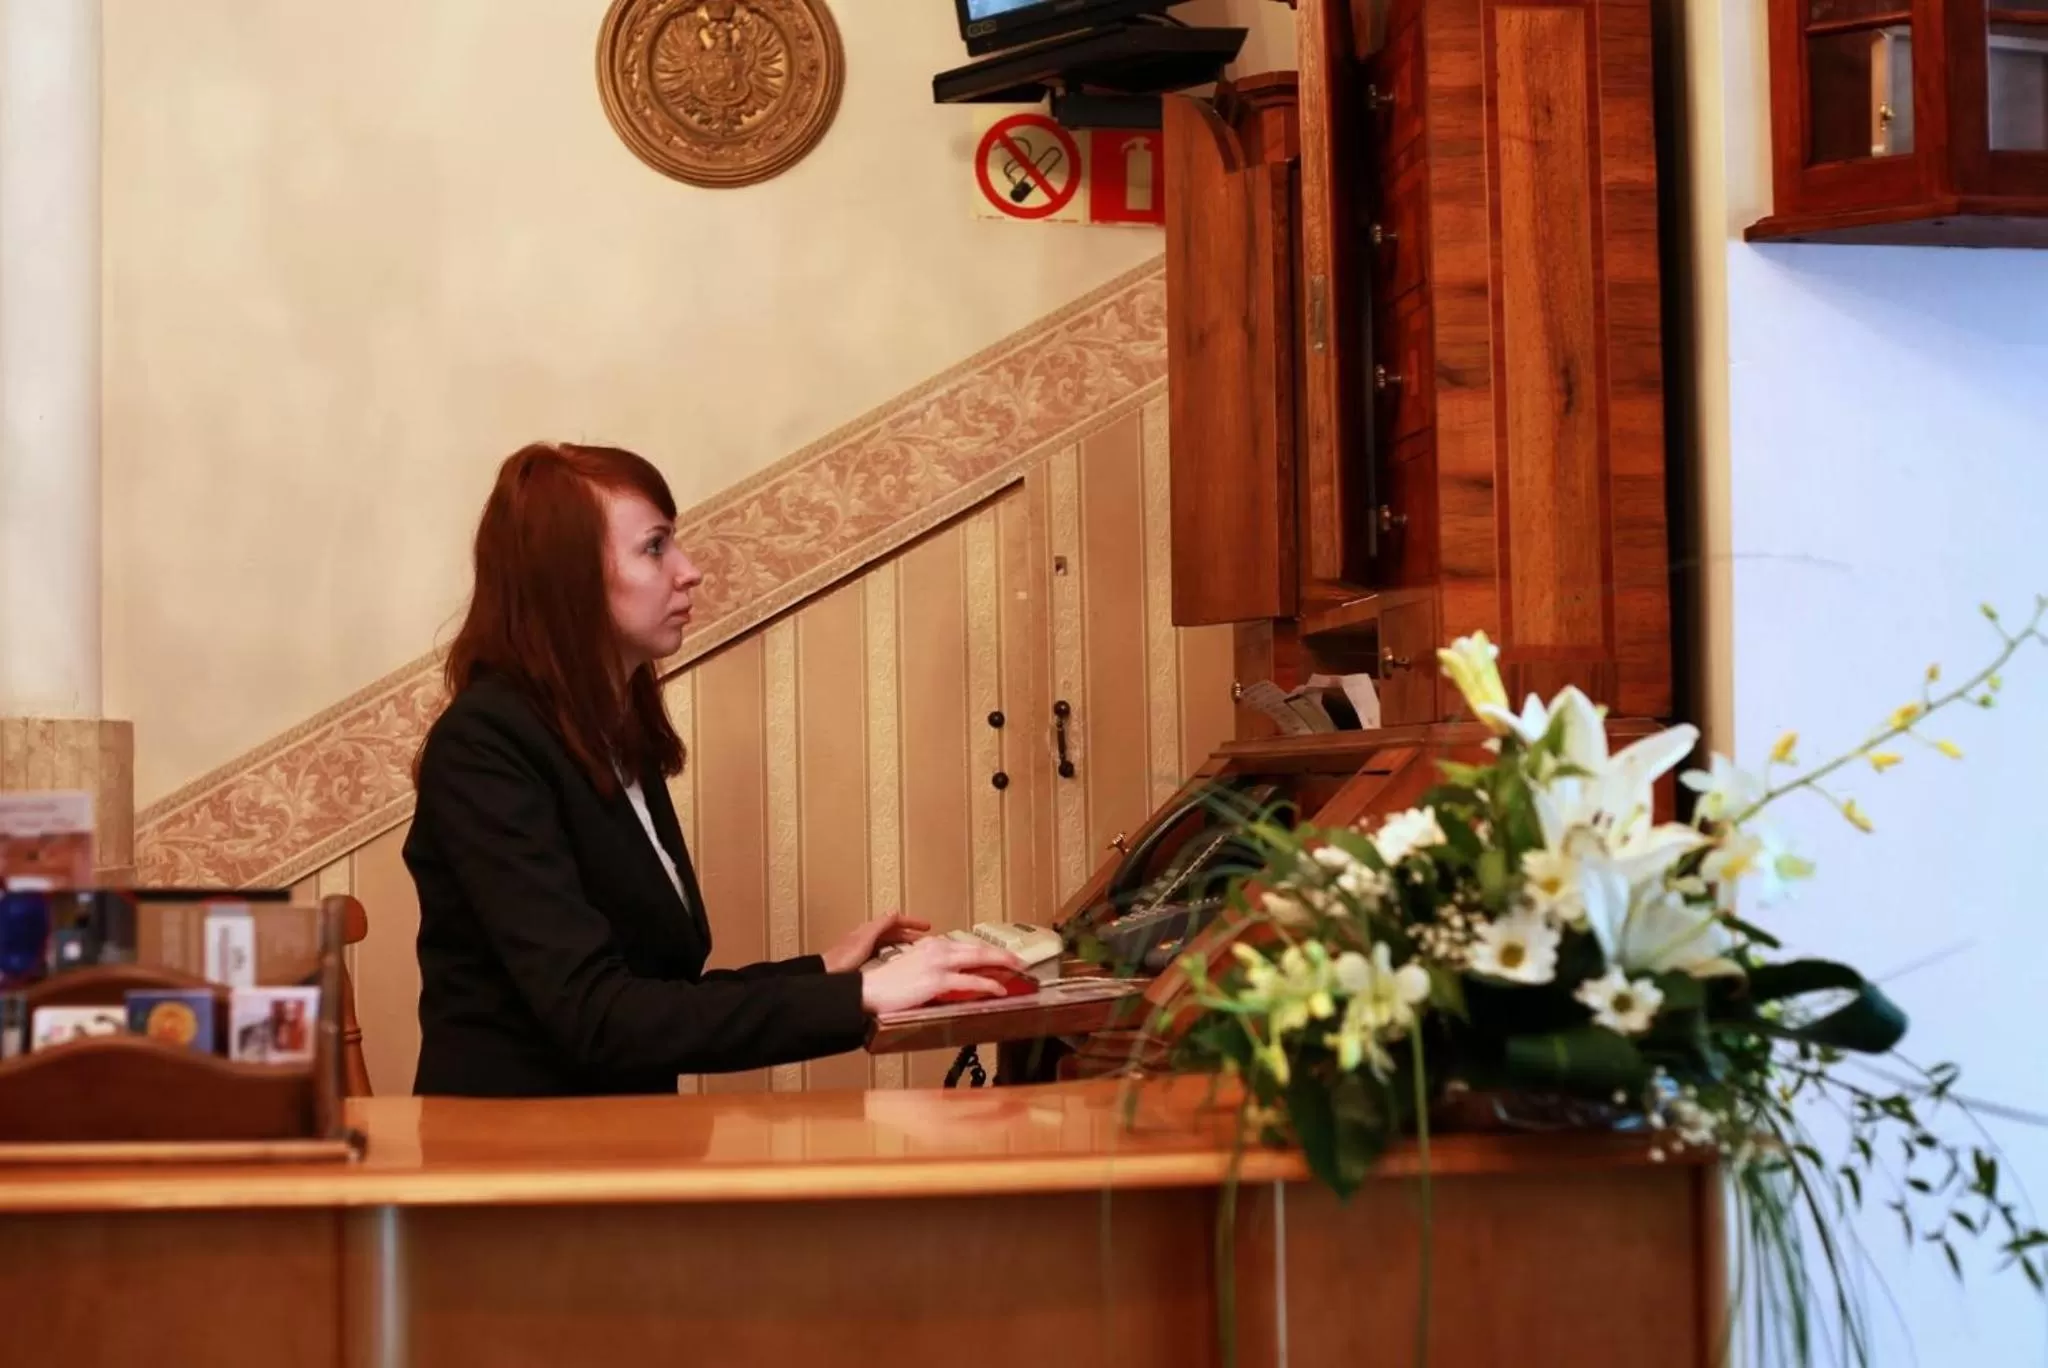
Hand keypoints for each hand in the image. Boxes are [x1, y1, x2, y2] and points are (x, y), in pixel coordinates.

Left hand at [821, 911, 930, 973]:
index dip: (912, 921)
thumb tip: (894, 912)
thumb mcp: (866, 939)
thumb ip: (880, 925)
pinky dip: (896, 952)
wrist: (827, 975)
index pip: (895, 919)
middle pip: (894, 930)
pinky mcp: (864, 959)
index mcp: (870, 929)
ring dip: (905, 943)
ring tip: (917, 949)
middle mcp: (868, 935)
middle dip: (911, 933)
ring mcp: (866, 947)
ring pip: (890, 941)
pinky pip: (885, 951)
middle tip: (926, 938)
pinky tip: (900, 961)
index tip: (927, 926)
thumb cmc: (843, 959)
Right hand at [859, 936, 1026, 1015]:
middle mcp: (937, 948)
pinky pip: (971, 981)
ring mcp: (938, 963)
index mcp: (931, 944)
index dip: (987, 950)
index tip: (1000, 955)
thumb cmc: (888, 985)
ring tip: (1017, 968)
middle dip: (1002, 953)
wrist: (869, 991)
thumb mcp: (914, 967)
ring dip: (1002, 962)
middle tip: (1019, 959)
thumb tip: (953, 976)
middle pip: (978, 947)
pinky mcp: (937, 980)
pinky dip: (989, 984)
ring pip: (978, 958)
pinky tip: (1000, 989)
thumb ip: (933, 966)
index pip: (966, 945)